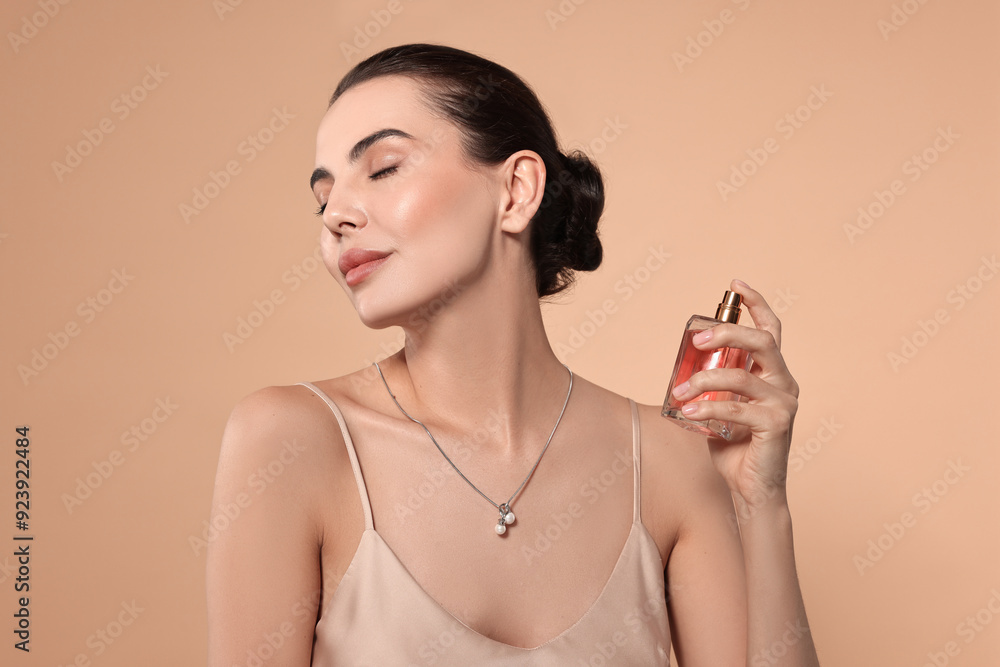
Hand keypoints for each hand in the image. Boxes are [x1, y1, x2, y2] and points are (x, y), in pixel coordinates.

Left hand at [669, 279, 798, 511]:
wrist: (750, 490)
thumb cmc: (735, 449)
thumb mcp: (720, 408)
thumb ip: (712, 386)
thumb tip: (681, 368)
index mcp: (773, 374)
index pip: (771, 330)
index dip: (756, 303)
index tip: (734, 284)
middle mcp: (785, 383)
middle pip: (762, 342)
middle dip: (727, 333)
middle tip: (696, 339)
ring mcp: (784, 403)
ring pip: (743, 376)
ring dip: (704, 380)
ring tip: (680, 393)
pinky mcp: (777, 424)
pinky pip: (737, 408)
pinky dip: (708, 407)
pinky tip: (689, 412)